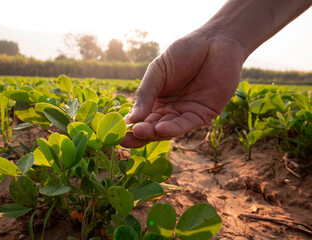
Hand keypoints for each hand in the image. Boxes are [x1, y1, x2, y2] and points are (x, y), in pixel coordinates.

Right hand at [121, 31, 244, 147]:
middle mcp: (170, 110)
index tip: (117, 132)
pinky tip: (160, 128)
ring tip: (140, 132)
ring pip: (167, 130)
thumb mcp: (157, 71)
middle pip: (152, 129)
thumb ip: (145, 94)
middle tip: (125, 138)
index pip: (141, 118)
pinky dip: (173, 128)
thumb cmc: (184, 53)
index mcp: (156, 100)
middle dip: (139, 135)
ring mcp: (186, 114)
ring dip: (154, 133)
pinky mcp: (202, 115)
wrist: (215, 42)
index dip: (129, 126)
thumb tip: (131, 119)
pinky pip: (185, 125)